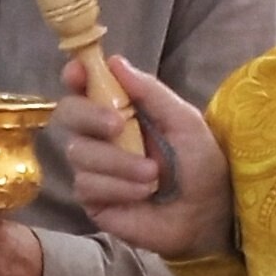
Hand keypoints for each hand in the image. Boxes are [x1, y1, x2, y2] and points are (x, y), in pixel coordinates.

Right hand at [56, 55, 232, 260]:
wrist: (207, 214)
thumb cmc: (200, 164)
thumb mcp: (184, 121)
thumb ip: (151, 92)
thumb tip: (116, 61)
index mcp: (121, 109)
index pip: (84, 85)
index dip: (75, 75)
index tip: (78, 73)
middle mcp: (100, 135)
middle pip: (67, 113)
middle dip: (90, 115)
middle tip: (118, 125)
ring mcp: (93, 167)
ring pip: (79, 153)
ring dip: (120, 162)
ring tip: (154, 175)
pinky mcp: (92, 199)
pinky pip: (88, 185)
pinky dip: (119, 186)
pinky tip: (144, 193)